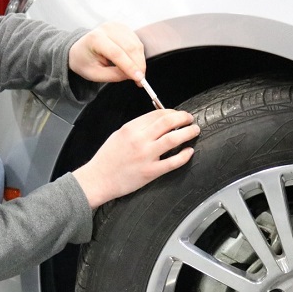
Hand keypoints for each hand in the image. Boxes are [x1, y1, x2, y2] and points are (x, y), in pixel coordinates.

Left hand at [68, 22, 146, 83]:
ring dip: (140, 61)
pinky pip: (137, 42)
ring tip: (136, 74)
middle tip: (140, 81)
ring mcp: (116, 26)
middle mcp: (107, 29)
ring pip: (136, 45)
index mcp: (95, 39)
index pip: (116, 53)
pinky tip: (133, 63)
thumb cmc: (84, 61)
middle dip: (138, 65)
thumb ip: (114, 75)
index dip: (130, 66)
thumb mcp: (94, 74)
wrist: (79, 48)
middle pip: (130, 47)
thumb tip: (133, 76)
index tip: (139, 79)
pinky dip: (138, 55)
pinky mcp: (123, 28)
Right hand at [72, 109, 200, 207]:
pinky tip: (189, 151)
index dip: (171, 112)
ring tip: (194, 130)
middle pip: (168, 122)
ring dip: (188, 132)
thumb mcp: (118, 135)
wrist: (97, 180)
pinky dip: (184, 155)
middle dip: (183, 117)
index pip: (157, 114)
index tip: (177, 114)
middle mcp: (139, 140)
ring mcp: (146, 156)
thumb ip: (136, 128)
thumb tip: (156, 123)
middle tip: (190, 119)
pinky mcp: (150, 172)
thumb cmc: (107, 160)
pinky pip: (173, 162)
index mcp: (130, 128)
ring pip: (173, 139)